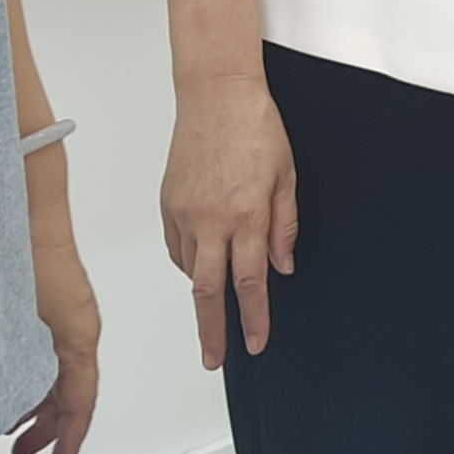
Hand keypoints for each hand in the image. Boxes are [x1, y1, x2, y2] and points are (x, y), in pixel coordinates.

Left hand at [14, 205, 101, 453]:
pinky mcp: (50, 302)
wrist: (24, 204)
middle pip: (70, 392)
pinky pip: (49, 352)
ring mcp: (65, 315)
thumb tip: (5, 409)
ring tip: (12, 424)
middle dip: (48, 429)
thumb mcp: (18, 326)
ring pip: (58, 373)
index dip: (70, 440)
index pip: (80, 403)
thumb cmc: (21, 253)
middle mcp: (78, 328)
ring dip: (38, 403)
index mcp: (78, 337)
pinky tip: (9, 380)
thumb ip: (18, 371)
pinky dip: (33, 375)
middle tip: (24, 453)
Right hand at [162, 78, 299, 367]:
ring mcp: (183, 213)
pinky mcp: (167, 203)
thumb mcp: (286, 176)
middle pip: (209, 291)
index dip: (254, 319)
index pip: (250, 284)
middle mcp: (211, 220)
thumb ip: (284, 226)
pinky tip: (200, 264)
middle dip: (212, 331)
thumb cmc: (255, 127)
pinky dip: (188, 262)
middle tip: (213, 360)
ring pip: (190, 270)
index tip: (256, 344)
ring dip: (203, 293)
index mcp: (246, 216)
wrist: (216, 94)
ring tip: (213, 311)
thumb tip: (282, 267)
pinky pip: (176, 247)